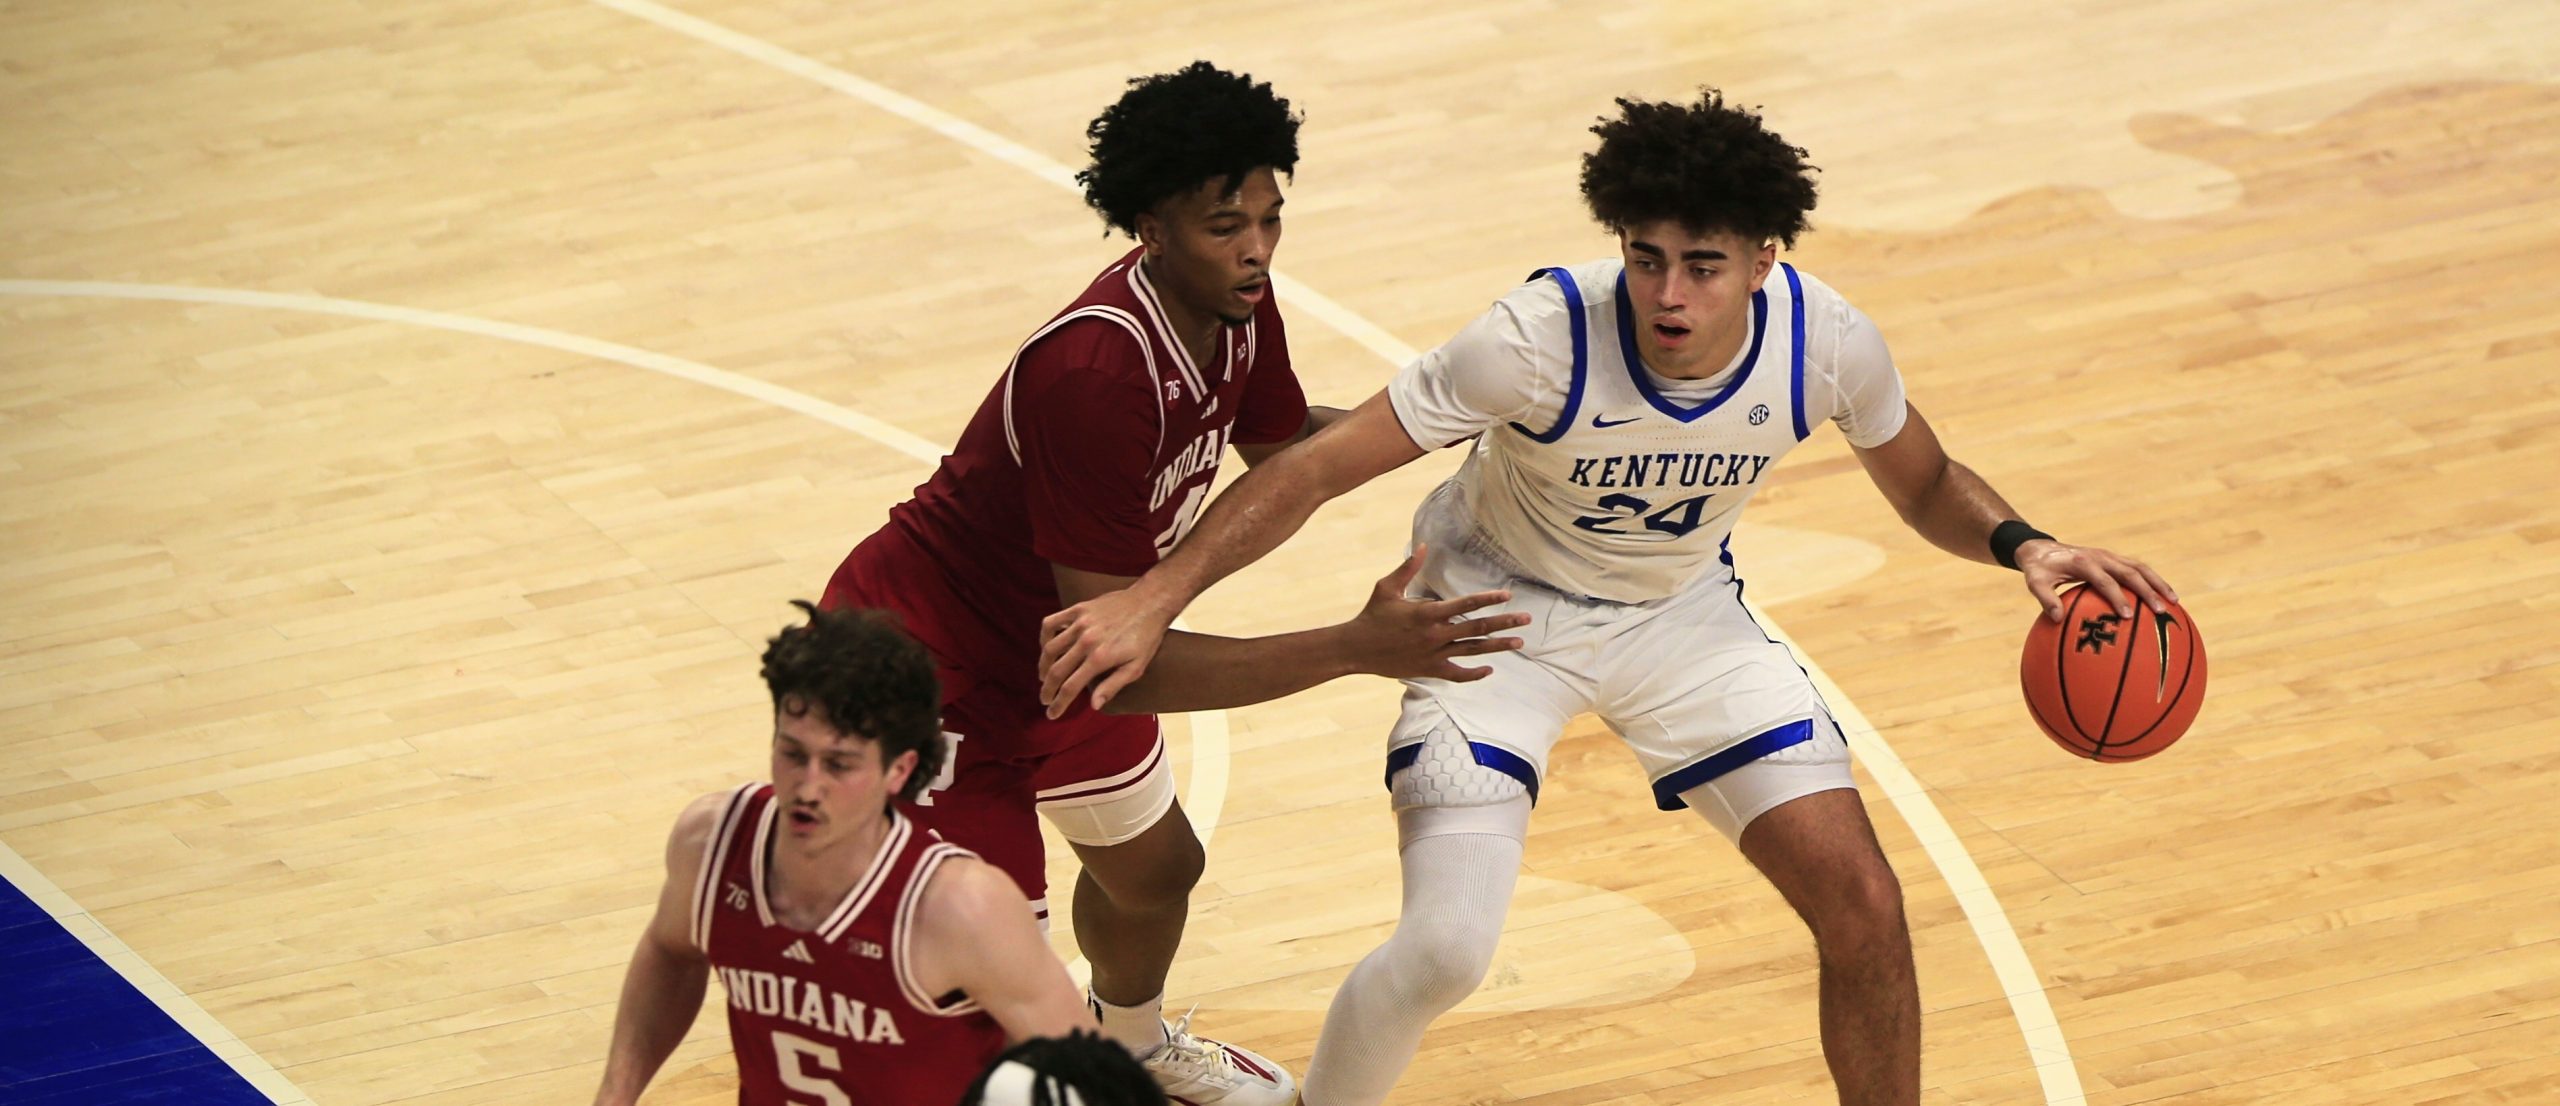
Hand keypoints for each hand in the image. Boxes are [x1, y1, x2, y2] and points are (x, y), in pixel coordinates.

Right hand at [1040, 582, 1180, 718]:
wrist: (1150, 603)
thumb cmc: (1146, 637)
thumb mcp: (1136, 668)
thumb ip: (1112, 686)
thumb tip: (1094, 705)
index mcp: (1100, 659)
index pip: (1071, 687)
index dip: (1059, 704)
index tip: (1052, 713)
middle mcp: (1086, 641)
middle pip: (1056, 671)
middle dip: (1047, 689)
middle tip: (1044, 699)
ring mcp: (1081, 623)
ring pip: (1050, 648)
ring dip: (1043, 666)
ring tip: (1044, 677)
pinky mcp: (1079, 609)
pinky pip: (1051, 622)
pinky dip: (1044, 636)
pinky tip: (1047, 647)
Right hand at [1337, 547, 1530, 681]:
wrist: (1355, 649)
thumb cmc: (1371, 615)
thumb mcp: (1387, 587)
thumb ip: (1408, 568)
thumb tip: (1422, 545)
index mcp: (1427, 613)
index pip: (1465, 604)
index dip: (1488, 599)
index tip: (1507, 596)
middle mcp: (1435, 634)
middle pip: (1477, 627)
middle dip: (1504, 623)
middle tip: (1526, 619)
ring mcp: (1433, 654)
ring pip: (1473, 650)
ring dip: (1497, 647)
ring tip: (1519, 643)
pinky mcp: (1429, 670)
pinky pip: (1457, 674)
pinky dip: (1474, 674)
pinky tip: (1489, 669)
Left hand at [2017, 540, 2177, 621]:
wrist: (2041, 548)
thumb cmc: (2039, 570)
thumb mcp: (2035, 583)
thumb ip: (2045, 599)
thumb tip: (2056, 619)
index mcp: (2083, 562)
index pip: (2104, 581)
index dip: (2116, 597)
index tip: (2127, 616)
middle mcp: (2100, 556)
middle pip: (2131, 572)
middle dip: (2147, 591)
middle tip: (2161, 610)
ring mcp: (2110, 556)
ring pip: (2140, 567)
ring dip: (2158, 583)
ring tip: (2174, 602)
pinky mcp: (2114, 558)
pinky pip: (2138, 568)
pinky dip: (2153, 581)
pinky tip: (2164, 597)